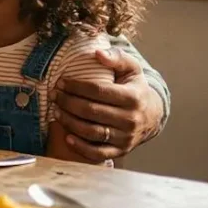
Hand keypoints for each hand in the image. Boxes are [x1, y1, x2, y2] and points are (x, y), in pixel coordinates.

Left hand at [53, 48, 163, 162]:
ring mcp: (126, 137)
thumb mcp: (131, 69)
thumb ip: (116, 58)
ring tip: (56, 111)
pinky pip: (98, 153)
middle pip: (91, 111)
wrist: (152, 115)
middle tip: (54, 95)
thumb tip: (98, 53)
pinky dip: (81, 147)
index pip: (98, 91)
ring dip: (70, 122)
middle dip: (68, 102)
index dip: (76, 86)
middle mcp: (131, 119)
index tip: (61, 82)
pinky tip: (68, 137)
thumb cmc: (134, 88)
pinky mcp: (121, 150)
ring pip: (92, 132)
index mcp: (133, 97)